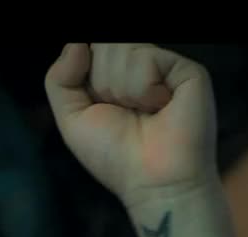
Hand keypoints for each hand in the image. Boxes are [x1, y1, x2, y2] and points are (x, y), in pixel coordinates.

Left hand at [44, 44, 216, 207]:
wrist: (153, 182)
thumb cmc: (116, 157)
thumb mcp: (72, 119)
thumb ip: (60, 79)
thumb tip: (76, 43)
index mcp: (115, 75)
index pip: (90, 49)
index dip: (87, 76)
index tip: (100, 104)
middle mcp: (142, 67)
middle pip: (104, 45)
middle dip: (103, 84)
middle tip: (125, 113)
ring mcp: (165, 67)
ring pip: (123, 48)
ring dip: (122, 90)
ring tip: (143, 113)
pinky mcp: (187, 71)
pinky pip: (146, 58)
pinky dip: (143, 89)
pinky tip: (159, 108)